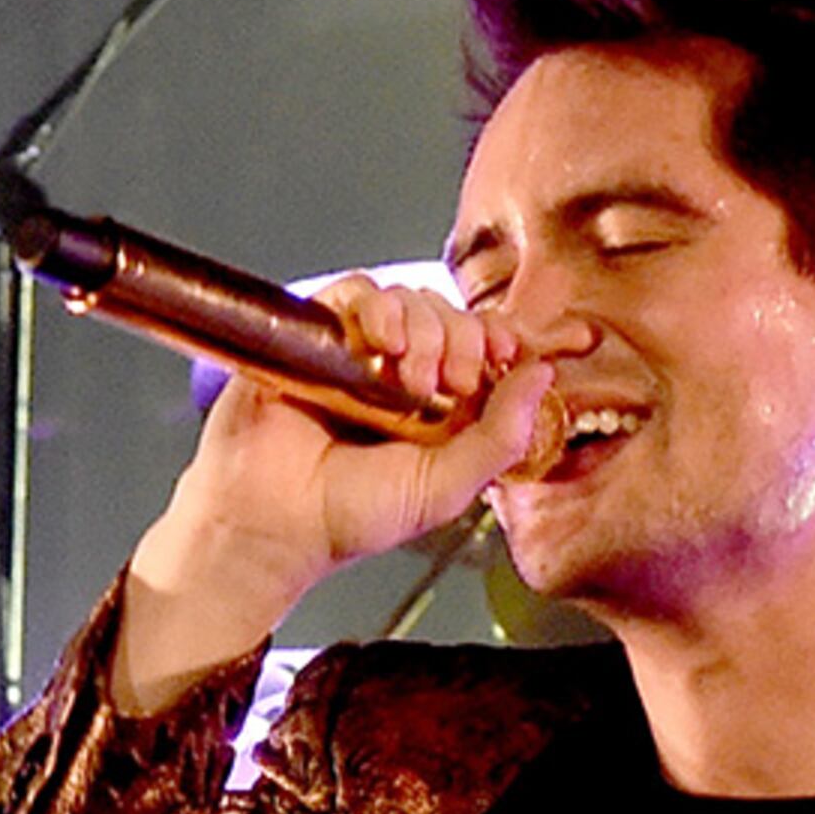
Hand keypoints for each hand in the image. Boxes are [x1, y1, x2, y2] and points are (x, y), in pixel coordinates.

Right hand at [113, 280, 569, 711]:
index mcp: (440, 409)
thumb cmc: (350, 515)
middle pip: (452, 317)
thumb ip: (500, 437)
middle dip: (462, 340)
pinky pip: (358, 293)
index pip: (484, 350)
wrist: (270, 520)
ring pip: (410, 299)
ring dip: (423, 326)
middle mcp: (402, 375)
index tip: (512, 351)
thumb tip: (543, 376)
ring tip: (406, 376)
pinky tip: (378, 343)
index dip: (502, 340)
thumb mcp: (445, 488)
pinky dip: (377, 307)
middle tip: (451, 382)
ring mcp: (359, 354)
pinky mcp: (317, 335)